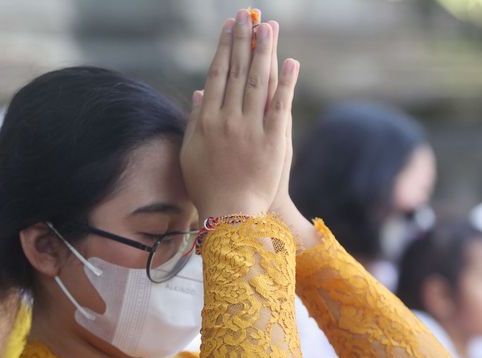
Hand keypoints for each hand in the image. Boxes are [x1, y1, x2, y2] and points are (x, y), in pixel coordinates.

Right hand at [180, 10, 299, 219]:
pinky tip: (291, 62)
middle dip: (243, 41)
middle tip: (248, 15)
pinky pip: (281, 106)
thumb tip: (201, 91)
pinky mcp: (273, 141)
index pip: (217, 75)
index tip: (229, 27)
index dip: (223, 48)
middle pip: (237, 72)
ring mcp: (251, 129)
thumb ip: (195, 120)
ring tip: (269, 27)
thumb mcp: (191, 152)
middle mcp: (228, 120)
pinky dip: (286, 83)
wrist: (232, 214)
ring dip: (264, 52)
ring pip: (259, 82)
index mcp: (207, 120)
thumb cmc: (208, 186)